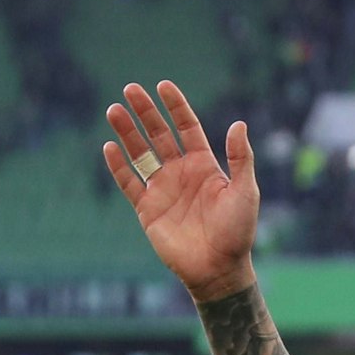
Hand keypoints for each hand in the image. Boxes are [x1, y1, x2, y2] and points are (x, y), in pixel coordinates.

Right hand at [104, 81, 258, 303]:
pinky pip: (129, 183)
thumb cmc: (237, 231)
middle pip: (158, 134)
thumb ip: (241, 158)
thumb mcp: (245, 191)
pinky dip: (118, 166)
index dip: (175, 106)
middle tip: (130, 89)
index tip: (163, 85)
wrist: (219, 269)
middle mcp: (181, 173)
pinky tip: (109, 147)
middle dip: (145, 112)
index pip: (186, 127)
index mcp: (204, 165)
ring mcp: (163, 190)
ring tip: (113, 110)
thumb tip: (239, 123)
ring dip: (127, 132)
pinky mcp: (148, 209)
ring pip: (140, 154)